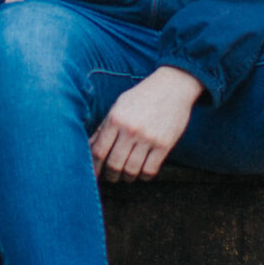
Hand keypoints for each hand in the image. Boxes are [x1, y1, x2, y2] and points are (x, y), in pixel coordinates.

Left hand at [90, 66, 202, 182]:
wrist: (173, 86)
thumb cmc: (142, 96)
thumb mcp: (119, 106)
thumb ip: (104, 127)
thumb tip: (90, 147)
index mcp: (116, 119)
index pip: (98, 151)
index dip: (94, 167)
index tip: (94, 174)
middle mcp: (130, 130)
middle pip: (114, 164)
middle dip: (110, 176)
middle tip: (111, 177)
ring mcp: (148, 138)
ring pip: (131, 170)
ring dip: (127, 178)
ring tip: (126, 176)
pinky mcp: (164, 145)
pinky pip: (150, 170)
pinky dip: (143, 176)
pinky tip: (142, 171)